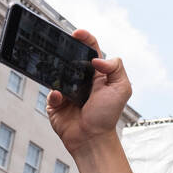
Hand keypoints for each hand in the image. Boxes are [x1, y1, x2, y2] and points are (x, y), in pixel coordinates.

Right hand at [46, 30, 132, 153]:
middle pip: (70, 57)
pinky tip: (61, 98)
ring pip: (56, 73)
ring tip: (61, 73)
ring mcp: (67, 90)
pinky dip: (54, 94)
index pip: (90, 49)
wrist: (92, 138)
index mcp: (97, 73)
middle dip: (65, 50)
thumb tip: (97, 59)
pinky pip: (50, 92)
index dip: (84, 38)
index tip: (77, 33)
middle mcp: (81, 79)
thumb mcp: (122, 88)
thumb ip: (115, 68)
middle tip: (61, 45)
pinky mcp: (55, 103)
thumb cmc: (108, 115)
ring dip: (57, 71)